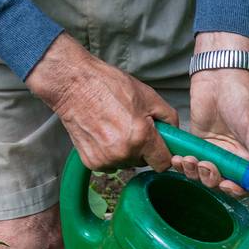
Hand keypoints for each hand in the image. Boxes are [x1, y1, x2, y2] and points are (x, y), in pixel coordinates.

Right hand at [27, 33, 175, 171]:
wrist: (73, 85)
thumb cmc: (108, 86)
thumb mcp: (148, 95)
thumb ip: (169, 118)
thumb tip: (175, 133)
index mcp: (141, 137)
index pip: (163, 163)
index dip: (163, 154)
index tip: (159, 146)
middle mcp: (123, 153)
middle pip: (143, 162)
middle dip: (143, 148)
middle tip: (132, 126)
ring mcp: (105, 159)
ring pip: (126, 163)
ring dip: (125, 151)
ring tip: (115, 127)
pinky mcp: (91, 162)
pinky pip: (109, 164)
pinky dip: (109, 153)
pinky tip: (103, 133)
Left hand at [177, 32, 248, 196]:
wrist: (221, 72)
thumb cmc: (244, 96)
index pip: (246, 184)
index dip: (236, 190)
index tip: (226, 185)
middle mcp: (235, 156)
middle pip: (222, 182)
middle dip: (212, 180)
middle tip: (206, 167)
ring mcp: (216, 149)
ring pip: (204, 175)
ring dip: (196, 173)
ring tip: (190, 161)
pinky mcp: (199, 142)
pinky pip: (191, 161)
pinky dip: (184, 165)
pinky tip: (179, 159)